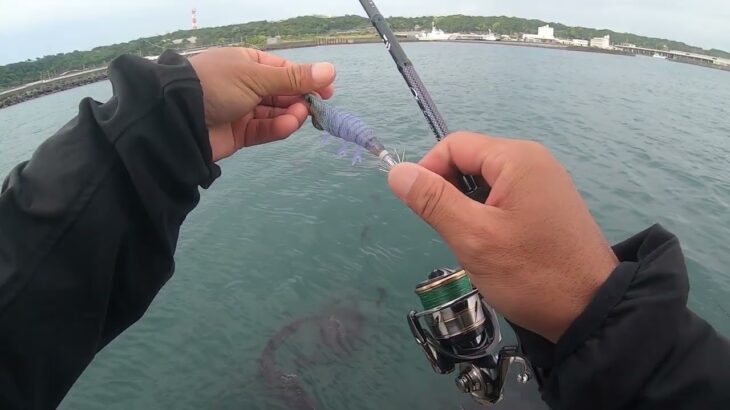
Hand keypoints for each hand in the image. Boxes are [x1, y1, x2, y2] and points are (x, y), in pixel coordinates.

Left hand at [189, 47, 335, 161]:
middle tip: (315, 106)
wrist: (177, 116)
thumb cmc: (216, 84)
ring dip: (289, 114)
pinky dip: (277, 128)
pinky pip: (263, 130)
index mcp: (248, 63)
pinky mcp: (239, 134)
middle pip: (281, 93)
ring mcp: (242, 110)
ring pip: (274, 113)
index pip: (284, 70)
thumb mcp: (257, 76)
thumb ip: (294, 77)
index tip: (328, 90)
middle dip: (299, 99)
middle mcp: (245, 85)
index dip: (307, 79)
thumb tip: (330, 70)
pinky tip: (288, 125)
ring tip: (299, 115)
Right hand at [388, 132, 618, 341]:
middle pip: (470, 162)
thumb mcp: (473, 237)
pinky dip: (488, 218)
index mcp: (516, 158)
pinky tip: (494, 247)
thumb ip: (432, 200)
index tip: (420, 209)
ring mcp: (543, 183)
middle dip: (449, 193)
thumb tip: (396, 171)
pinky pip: (503, 199)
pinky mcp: (547, 205)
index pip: (454, 145)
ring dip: (468, 209)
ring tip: (475, 245)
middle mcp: (532, 161)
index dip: (428, 171)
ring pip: (484, 184)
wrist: (591, 311)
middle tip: (452, 233)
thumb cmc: (530, 273)